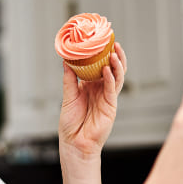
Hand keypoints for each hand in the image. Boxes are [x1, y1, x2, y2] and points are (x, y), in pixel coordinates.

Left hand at [58, 42, 126, 158]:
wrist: (74, 142)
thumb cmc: (70, 122)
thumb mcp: (68, 96)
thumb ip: (69, 78)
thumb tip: (66, 60)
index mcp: (91, 86)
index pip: (100, 66)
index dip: (103, 55)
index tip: (102, 41)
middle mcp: (101, 89)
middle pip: (113, 69)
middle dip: (115, 56)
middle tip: (114, 43)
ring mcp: (107, 97)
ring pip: (116, 77)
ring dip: (117, 65)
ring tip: (114, 53)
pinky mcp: (110, 106)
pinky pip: (112, 89)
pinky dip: (110, 78)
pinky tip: (108, 69)